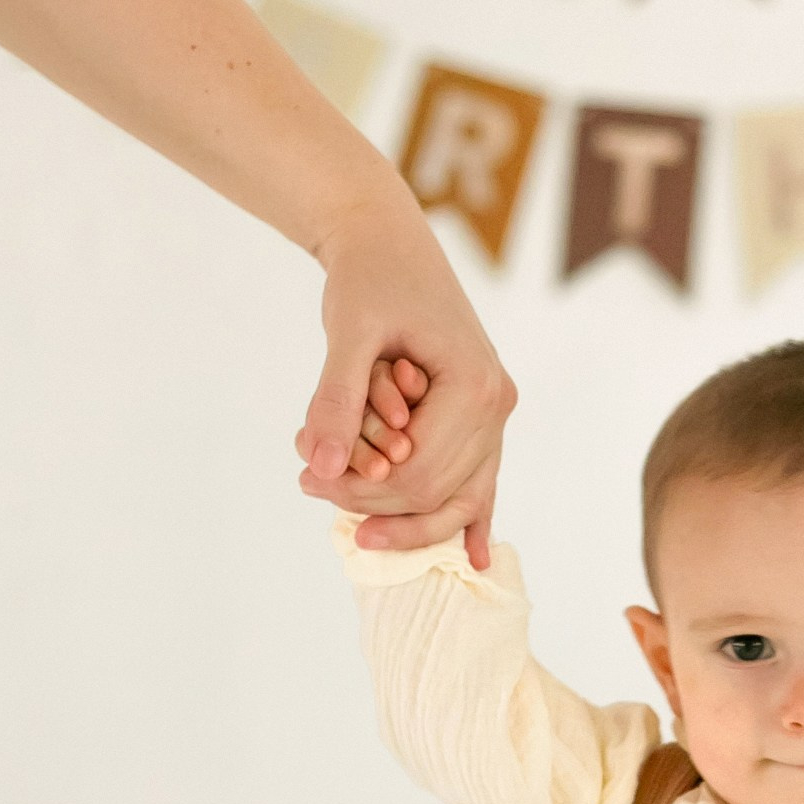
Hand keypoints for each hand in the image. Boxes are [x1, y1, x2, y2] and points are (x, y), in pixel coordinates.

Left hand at [295, 200, 513, 567]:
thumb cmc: (368, 278)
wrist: (388, 243)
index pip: (418, 475)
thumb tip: (319, 469)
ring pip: (459, 497)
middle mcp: (495, 403)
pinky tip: (474, 560)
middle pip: (436, 493)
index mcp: (474, 385)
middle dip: (373, 501)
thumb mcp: (347, 332)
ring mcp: (494, 412)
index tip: (307, 477)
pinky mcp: (481, 413)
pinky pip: (480, 479)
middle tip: (311, 486)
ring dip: (404, 515)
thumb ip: (336, 400)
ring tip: (350, 524)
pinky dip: (471, 518)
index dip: (359, 490)